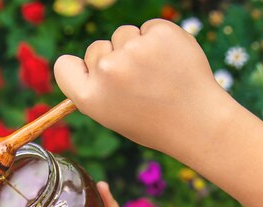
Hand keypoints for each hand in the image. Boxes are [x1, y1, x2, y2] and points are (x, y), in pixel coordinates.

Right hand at [54, 19, 235, 157]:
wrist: (198, 122)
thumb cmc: (153, 122)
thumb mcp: (111, 115)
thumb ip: (96, 88)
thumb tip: (92, 62)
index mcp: (89, 97)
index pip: (64, 66)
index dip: (80, 68)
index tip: (94, 74)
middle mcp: (107, 71)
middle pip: (97, 47)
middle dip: (114, 58)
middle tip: (139, 85)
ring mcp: (133, 49)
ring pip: (124, 34)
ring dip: (137, 47)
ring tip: (157, 74)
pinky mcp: (160, 33)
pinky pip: (149, 27)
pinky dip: (160, 40)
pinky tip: (171, 62)